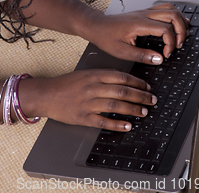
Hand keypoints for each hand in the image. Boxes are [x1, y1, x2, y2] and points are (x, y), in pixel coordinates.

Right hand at [20, 70, 156, 131]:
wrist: (47, 94)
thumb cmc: (66, 84)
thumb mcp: (85, 73)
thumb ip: (103, 76)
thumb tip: (123, 79)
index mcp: (94, 75)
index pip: (121, 77)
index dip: (137, 82)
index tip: (147, 87)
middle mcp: (93, 87)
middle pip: (122, 91)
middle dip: (141, 96)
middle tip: (152, 100)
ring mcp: (88, 103)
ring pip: (116, 106)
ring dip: (133, 109)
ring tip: (144, 112)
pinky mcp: (83, 117)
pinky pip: (103, 122)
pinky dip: (117, 124)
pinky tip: (127, 126)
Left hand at [84, 3, 189, 64]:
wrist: (97, 26)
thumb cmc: (107, 37)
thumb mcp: (122, 52)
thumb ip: (142, 56)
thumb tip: (159, 59)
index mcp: (139, 24)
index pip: (165, 29)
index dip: (170, 43)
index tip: (166, 54)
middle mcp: (144, 15)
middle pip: (172, 15)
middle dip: (181, 31)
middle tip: (179, 45)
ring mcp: (145, 12)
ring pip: (171, 8)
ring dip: (180, 21)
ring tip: (182, 35)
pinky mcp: (145, 12)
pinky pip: (165, 8)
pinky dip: (175, 15)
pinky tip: (177, 24)